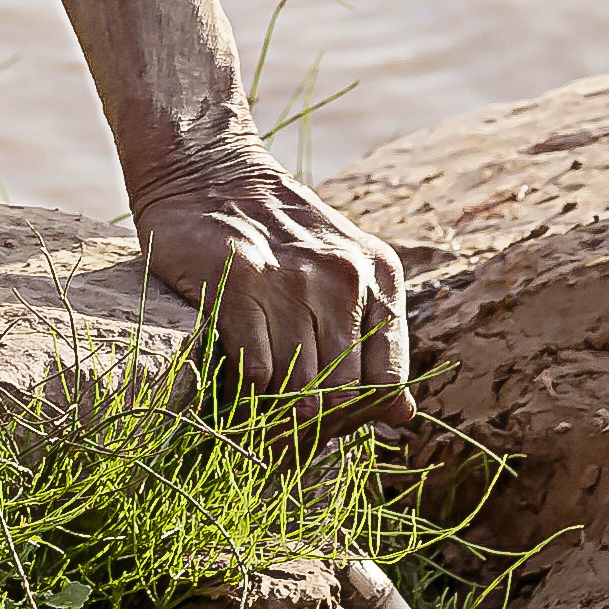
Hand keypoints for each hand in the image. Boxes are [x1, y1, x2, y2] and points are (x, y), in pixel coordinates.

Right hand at [135, 143, 416, 418]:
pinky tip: (233, 382)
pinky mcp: (239, 282)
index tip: (325, 428)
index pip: (385, 384)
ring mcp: (291, 277)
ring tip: (257, 417)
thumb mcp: (343, 273)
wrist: (207, 170)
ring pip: (298, 389)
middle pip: (341, 394)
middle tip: (282, 437)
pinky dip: (244, 392)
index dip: (354, 419)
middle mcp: (343, 277)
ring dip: (274, 415)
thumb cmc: (276, 237)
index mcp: (380, 277)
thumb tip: (402, 417)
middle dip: (311, 427)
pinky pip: (256, 371)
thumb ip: (374, 340)